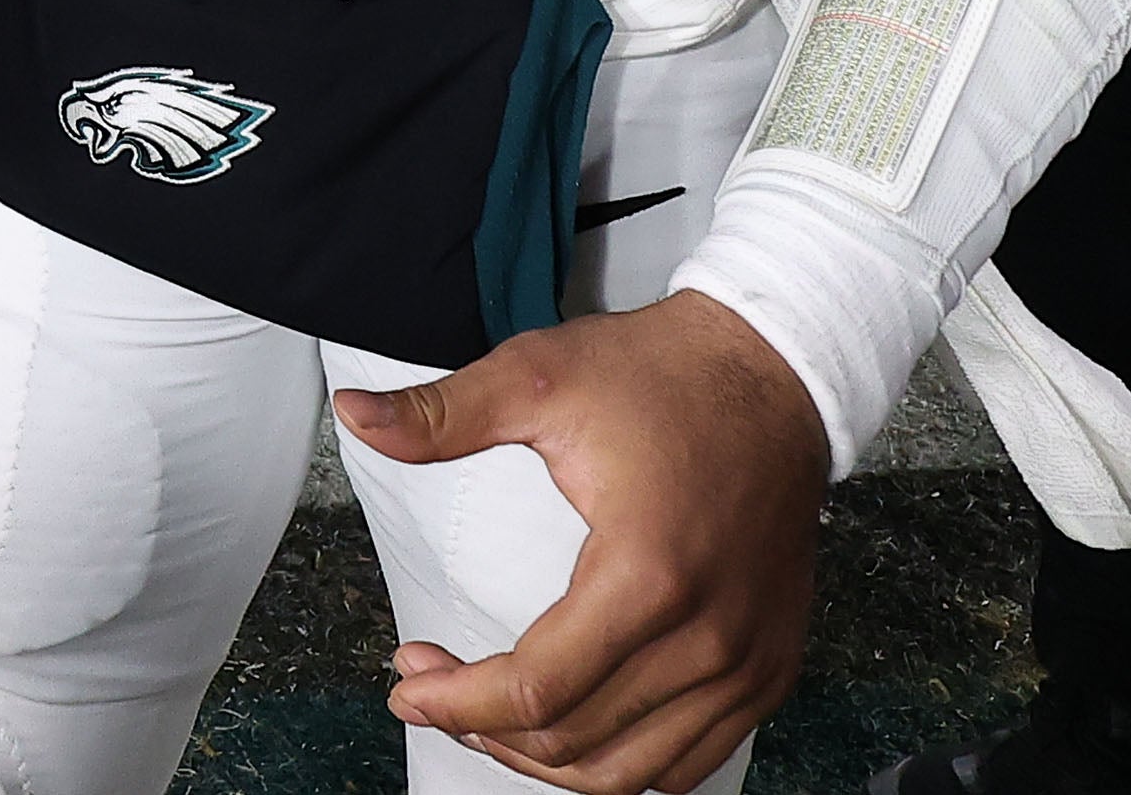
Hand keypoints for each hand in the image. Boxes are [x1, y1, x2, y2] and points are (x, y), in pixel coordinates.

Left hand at [336, 291, 824, 790]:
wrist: (773, 374)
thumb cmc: (664, 377)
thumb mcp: (539, 377)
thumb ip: (442, 414)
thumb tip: (356, 418)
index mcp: (647, 574)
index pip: (538, 688)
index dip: (457, 701)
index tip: (407, 683)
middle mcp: (709, 637)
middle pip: (577, 740)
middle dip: (484, 727)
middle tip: (430, 686)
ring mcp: (748, 663)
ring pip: (632, 772)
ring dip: (547, 760)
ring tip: (488, 716)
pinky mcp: (769, 669)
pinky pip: (691, 761)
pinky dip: (622, 762)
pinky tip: (573, 724)